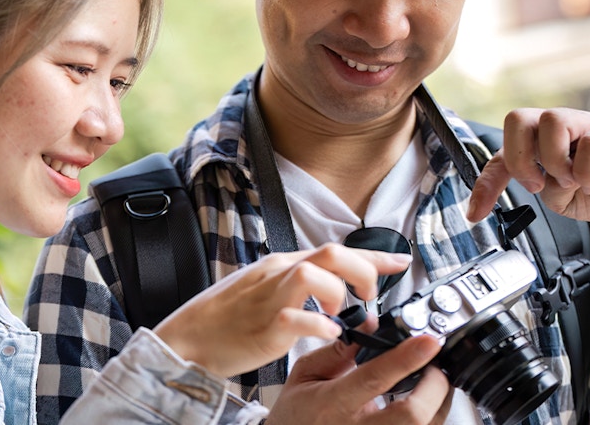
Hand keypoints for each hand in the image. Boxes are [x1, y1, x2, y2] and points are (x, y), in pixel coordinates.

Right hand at [154, 243, 410, 377]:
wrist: (187, 339)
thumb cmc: (225, 318)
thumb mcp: (265, 289)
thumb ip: (297, 284)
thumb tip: (332, 285)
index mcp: (281, 266)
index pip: (335, 249)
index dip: (374, 255)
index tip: (402, 262)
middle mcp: (277, 274)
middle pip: (331, 253)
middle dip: (362, 271)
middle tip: (368, 296)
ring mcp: (269, 299)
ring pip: (314, 274)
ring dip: (339, 294)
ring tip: (340, 315)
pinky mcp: (263, 327)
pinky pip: (296, 318)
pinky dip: (319, 325)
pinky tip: (326, 334)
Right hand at [265, 333, 452, 424]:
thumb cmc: (297, 414)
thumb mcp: (306, 374)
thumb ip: (338, 349)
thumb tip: (370, 323)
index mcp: (333, 404)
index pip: (375, 378)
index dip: (405, 359)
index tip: (428, 341)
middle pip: (412, 414)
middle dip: (434, 384)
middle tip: (437, 363)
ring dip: (437, 399)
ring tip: (433, 378)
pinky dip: (430, 414)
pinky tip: (424, 399)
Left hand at [467, 108, 589, 225]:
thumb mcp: (563, 200)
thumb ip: (545, 189)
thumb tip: (537, 182)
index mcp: (543, 141)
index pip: (502, 151)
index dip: (487, 182)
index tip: (477, 213)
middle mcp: (563, 127)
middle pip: (518, 118)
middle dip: (518, 158)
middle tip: (537, 185)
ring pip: (553, 120)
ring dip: (554, 160)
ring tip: (570, 182)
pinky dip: (587, 170)